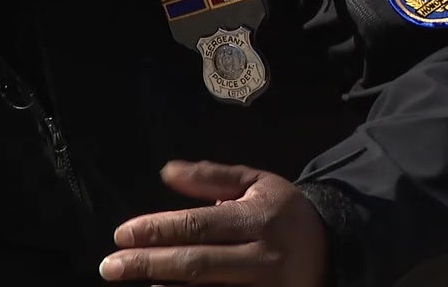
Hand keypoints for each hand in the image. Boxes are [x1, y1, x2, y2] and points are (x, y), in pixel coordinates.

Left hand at [98, 160, 326, 285]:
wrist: (338, 247)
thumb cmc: (284, 212)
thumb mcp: (255, 183)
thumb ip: (211, 178)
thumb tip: (167, 172)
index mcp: (256, 220)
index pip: (198, 226)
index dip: (157, 231)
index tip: (121, 234)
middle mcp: (262, 258)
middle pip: (196, 264)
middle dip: (148, 264)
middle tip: (109, 266)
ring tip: (131, 283)